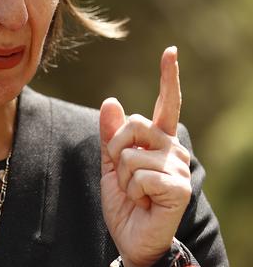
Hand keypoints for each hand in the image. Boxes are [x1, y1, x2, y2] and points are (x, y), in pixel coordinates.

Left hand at [99, 47, 191, 266]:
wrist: (131, 238)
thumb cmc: (125, 201)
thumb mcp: (110, 164)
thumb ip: (110, 135)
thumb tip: (110, 100)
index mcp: (158, 141)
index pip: (164, 104)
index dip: (168, 78)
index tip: (170, 51)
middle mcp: (173, 149)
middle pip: (134, 124)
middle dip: (115, 147)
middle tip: (122, 172)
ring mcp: (179, 168)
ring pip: (132, 153)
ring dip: (123, 175)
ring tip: (135, 191)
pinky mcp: (179, 187)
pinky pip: (140, 175)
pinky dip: (132, 190)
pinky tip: (144, 201)